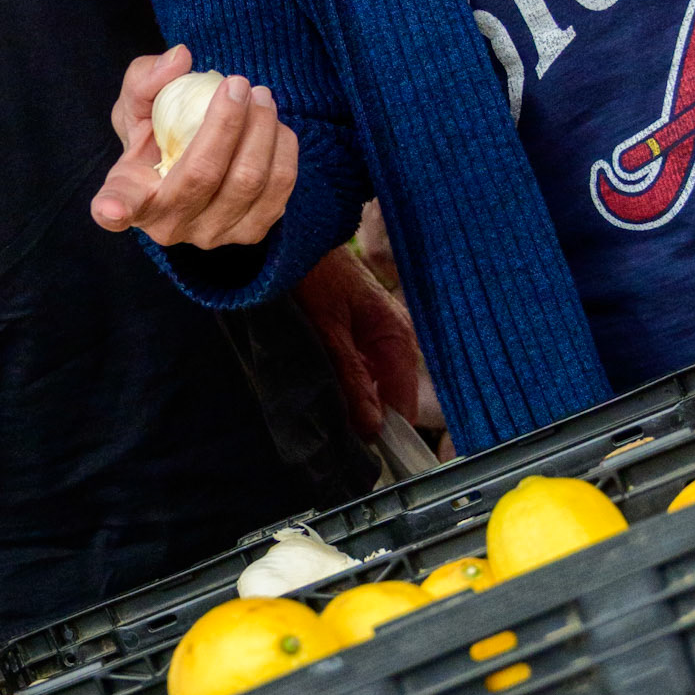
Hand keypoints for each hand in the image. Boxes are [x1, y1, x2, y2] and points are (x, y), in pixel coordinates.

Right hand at [91, 43, 297, 248]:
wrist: (191, 164)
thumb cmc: (156, 134)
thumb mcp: (138, 103)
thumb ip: (148, 77)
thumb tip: (180, 59)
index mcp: (132, 194)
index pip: (120, 205)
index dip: (114, 209)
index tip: (111, 207)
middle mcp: (169, 226)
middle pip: (205, 175)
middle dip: (229, 121)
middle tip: (239, 83)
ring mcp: (211, 234)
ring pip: (249, 182)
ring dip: (263, 129)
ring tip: (261, 96)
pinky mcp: (250, 233)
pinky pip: (279, 191)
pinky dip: (282, 150)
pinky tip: (272, 127)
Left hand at [295, 244, 442, 444]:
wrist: (290, 236)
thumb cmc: (312, 272)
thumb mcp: (328, 327)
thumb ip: (350, 374)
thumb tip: (371, 425)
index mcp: (396, 335)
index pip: (404, 401)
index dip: (388, 432)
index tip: (365, 458)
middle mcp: (391, 339)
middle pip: (386, 398)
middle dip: (363, 420)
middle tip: (331, 440)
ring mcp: (372, 338)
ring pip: (368, 388)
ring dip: (347, 403)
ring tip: (319, 416)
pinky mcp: (353, 336)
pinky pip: (355, 374)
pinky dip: (339, 386)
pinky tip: (317, 392)